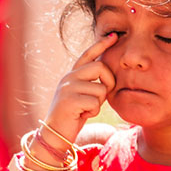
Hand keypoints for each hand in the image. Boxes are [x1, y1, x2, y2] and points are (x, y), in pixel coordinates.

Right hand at [40, 33, 119, 159]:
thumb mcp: (84, 96)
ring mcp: (68, 87)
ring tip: (87, 109)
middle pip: (100, 67)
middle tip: (102, 96)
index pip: (89, 54)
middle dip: (109, 82)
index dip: (102, 45)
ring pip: (100, 88)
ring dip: (99, 102)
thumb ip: (93, 84)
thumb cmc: (74, 116)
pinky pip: (95, 102)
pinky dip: (94, 111)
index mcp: (73, 74)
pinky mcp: (69, 100)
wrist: (55, 134)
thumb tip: (108, 73)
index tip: (114, 36)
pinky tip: (82, 115)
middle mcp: (69, 77)